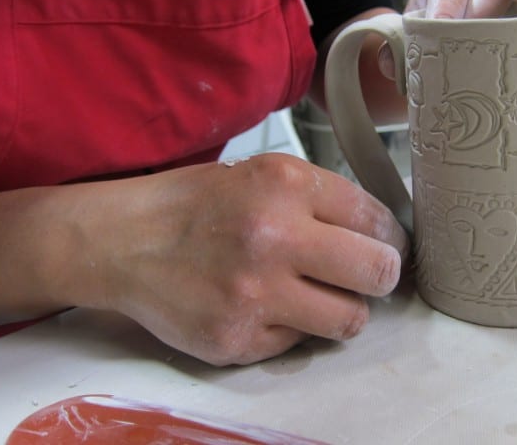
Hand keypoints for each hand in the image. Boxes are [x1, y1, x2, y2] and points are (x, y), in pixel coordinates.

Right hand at [85, 154, 408, 365]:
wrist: (125, 240)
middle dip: (383, 275)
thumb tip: (377, 230)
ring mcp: (254, 294)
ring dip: (344, 308)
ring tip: (320, 295)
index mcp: (284, 184)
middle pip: (378, 272)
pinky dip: (295, 326)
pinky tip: (269, 305)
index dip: (391, 236)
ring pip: (350, 319)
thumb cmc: (195, 205)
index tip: (389, 244)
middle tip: (371, 274)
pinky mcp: (238, 338)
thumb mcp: (260, 174)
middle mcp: (274, 237)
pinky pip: (301, 342)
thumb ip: (319, 197)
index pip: (376, 219)